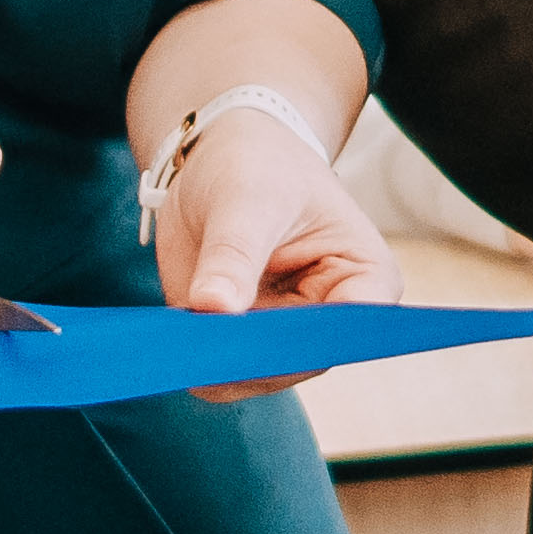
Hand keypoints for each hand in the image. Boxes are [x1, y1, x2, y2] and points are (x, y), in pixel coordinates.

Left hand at [151, 109, 403, 402]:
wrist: (221, 158)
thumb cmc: (258, 165)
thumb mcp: (248, 197)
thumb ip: (234, 253)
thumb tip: (213, 308)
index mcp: (364, 279)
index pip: (352, 327)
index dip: (311, 340)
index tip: (262, 339)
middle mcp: (327, 320)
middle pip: (296, 362)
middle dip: (251, 357)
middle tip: (202, 342)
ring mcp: (279, 336)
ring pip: (251, 376)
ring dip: (214, 363)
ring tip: (179, 340)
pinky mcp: (235, 342)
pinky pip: (214, 371)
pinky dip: (189, 360)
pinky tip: (168, 341)